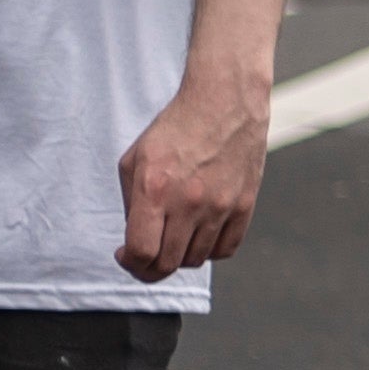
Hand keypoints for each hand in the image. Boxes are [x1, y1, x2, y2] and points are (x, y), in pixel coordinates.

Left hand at [113, 68, 269, 281]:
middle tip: (145, 253)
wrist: (225, 102)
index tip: (124, 253)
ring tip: (172, 237)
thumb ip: (132, 203)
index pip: (142, 252)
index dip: (129, 263)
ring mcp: (220, 206)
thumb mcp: (135, 159)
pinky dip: (209, 250)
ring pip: (195, 260)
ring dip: (179, 256)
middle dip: (149, 267)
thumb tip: (136, 240)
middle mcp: (189, 202)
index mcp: (155, 189)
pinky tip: (199, 234)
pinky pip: (225, 250)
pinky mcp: (244, 205)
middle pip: (168, 264)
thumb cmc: (175, 129)